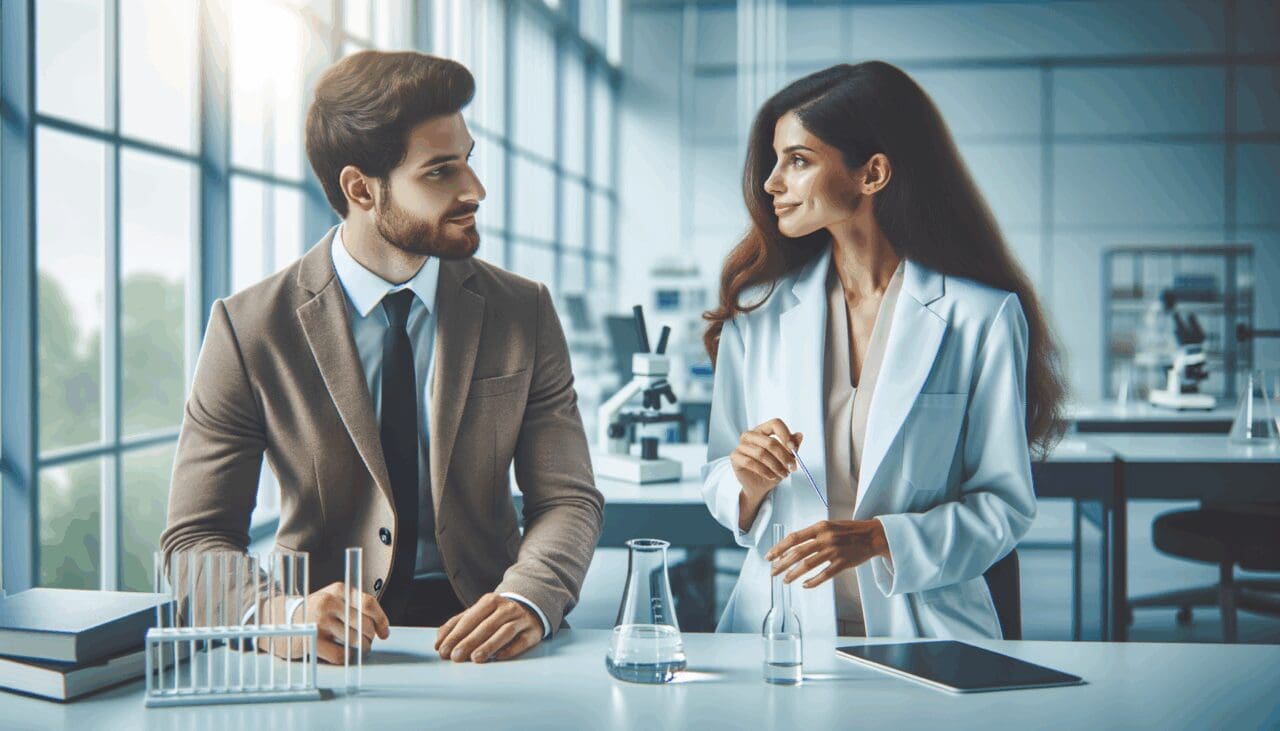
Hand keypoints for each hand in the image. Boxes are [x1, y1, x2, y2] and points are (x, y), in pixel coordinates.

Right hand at [261, 581, 389, 663]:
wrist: (278, 619)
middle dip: (370, 638)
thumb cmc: (312, 611)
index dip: (381, 620)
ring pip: (355, 640)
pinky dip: (347, 658)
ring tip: (358, 651)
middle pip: (364, 624)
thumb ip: (354, 607)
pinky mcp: (311, 640)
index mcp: (338, 590)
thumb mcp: (332, 599)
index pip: (369, 604)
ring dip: (361, 650)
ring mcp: (319, 622)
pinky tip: (344, 656)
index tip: (384, 633)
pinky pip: (341, 655)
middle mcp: (329, 603)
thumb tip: (381, 628)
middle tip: (367, 644)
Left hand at [434, 593, 542, 662]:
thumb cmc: (497, 614)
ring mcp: (521, 619)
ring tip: (475, 658)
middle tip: (455, 657)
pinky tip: (499, 657)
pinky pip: (522, 641)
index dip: (455, 635)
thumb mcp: (478, 613)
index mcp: (490, 601)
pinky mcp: (533, 632)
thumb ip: (457, 624)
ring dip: (489, 645)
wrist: (531, 606)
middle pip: (486, 626)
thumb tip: (439, 642)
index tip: (442, 650)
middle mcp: (506, 608)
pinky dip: (511, 649)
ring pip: (505, 632)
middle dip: (469, 642)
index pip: (470, 618)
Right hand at [731, 418, 802, 495]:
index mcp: (763, 430)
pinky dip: (764, 471)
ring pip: (761, 453)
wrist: (760, 486)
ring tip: (783, 474)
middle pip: (769, 441)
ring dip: (775, 466)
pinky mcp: (735, 457)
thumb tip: (799, 435)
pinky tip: (772, 476)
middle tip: (792, 467)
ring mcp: (741, 445)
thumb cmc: (772, 468)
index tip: (794, 448)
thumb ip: (792, 446)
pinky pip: (750, 462)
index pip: (775, 423)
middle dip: (783, 456)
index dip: (785, 435)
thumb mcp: (786, 458)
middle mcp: (750, 435)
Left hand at [765, 520, 889, 588]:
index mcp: (820, 527)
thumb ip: (813, 533)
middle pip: (798, 553)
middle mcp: (826, 538)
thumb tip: (793, 545)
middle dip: (782, 564)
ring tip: (786, 580)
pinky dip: (813, 581)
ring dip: (794, 574)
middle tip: (773, 572)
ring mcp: (834, 551)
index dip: (779, 548)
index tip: (769, 556)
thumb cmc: (850, 530)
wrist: (873, 535)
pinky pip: (824, 575)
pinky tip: (805, 585)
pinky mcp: (843, 563)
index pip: (794, 538)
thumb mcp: (829, 525)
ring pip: (808, 565)